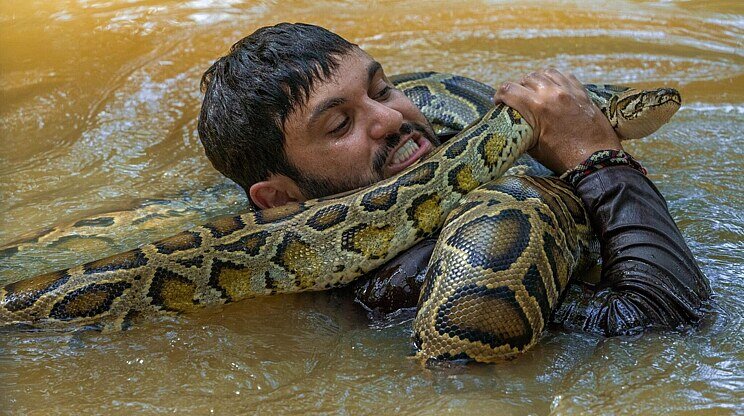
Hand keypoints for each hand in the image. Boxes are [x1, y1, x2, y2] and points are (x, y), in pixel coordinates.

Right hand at [493, 68, 621, 173]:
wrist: (596, 160)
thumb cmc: (563, 158)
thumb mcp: (534, 147)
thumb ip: (522, 129)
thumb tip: (515, 123)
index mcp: (537, 107)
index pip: (509, 90)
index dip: (499, 95)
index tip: (498, 102)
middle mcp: (552, 93)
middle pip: (526, 79)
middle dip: (517, 88)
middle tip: (516, 100)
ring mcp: (568, 90)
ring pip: (545, 73)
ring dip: (535, 80)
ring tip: (534, 91)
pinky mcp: (582, 92)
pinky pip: (564, 75)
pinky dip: (554, 79)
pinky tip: (552, 88)